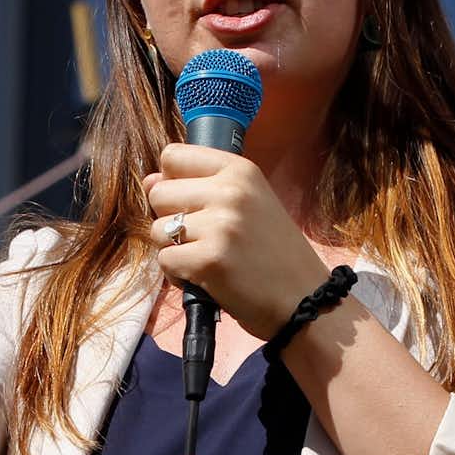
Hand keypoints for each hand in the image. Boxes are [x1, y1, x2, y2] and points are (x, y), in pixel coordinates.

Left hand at [144, 144, 329, 336]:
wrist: (305, 299)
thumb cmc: (274, 254)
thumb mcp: (247, 205)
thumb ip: (198, 188)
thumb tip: (149, 180)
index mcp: (239, 170)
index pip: (173, 155)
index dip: (172, 181)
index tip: (191, 203)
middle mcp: (229, 191)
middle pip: (158, 193)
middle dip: (170, 219)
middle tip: (202, 238)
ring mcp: (219, 225)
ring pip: (158, 229)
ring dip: (174, 249)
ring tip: (206, 259)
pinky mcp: (209, 259)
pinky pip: (165, 260)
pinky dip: (178, 275)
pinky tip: (205, 278)